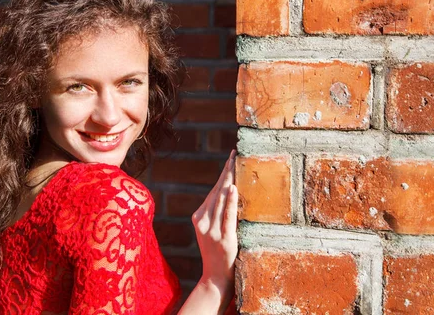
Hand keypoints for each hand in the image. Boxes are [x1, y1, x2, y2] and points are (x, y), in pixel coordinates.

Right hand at [191, 150, 238, 293]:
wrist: (215, 278)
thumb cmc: (217, 253)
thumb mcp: (212, 230)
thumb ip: (217, 213)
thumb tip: (230, 190)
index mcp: (198, 217)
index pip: (213, 190)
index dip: (223, 173)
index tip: (231, 158)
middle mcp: (203, 221)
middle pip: (217, 191)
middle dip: (227, 171)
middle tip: (235, 154)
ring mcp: (212, 230)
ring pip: (221, 200)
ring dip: (229, 181)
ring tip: (236, 164)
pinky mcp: (224, 239)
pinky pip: (228, 216)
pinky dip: (231, 201)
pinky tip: (234, 188)